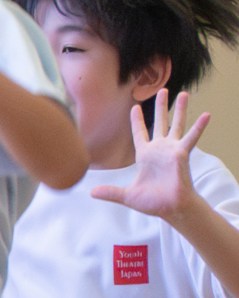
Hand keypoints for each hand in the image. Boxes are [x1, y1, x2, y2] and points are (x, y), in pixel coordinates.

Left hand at [92, 90, 210, 220]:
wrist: (169, 207)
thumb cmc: (152, 202)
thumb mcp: (127, 195)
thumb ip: (110, 192)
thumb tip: (91, 192)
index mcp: (145, 156)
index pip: (139, 133)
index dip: (137, 121)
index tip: (134, 107)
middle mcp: (159, 149)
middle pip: (159, 122)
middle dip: (160, 107)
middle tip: (162, 90)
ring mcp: (171, 150)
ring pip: (176, 124)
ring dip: (181, 109)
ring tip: (185, 93)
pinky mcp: (181, 154)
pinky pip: (192, 138)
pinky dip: (199, 127)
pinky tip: (206, 114)